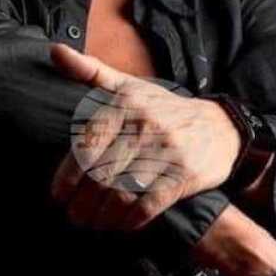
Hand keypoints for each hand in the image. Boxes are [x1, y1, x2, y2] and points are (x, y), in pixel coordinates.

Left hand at [47, 43, 240, 230]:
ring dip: (103, 216)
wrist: (220, 126)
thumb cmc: (162, 109)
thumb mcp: (127, 85)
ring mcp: (166, 152)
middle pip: (100, 175)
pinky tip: (121, 224)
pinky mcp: (184, 176)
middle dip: (82, 204)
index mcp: (125, 103)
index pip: (85, 146)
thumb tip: (54, 51)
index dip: (66, 178)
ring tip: (93, 223)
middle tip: (74, 216)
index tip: (59, 197)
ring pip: (121, 193)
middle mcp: (145, 125)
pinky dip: (130, 221)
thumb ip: (89, 71)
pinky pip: (148, 206)